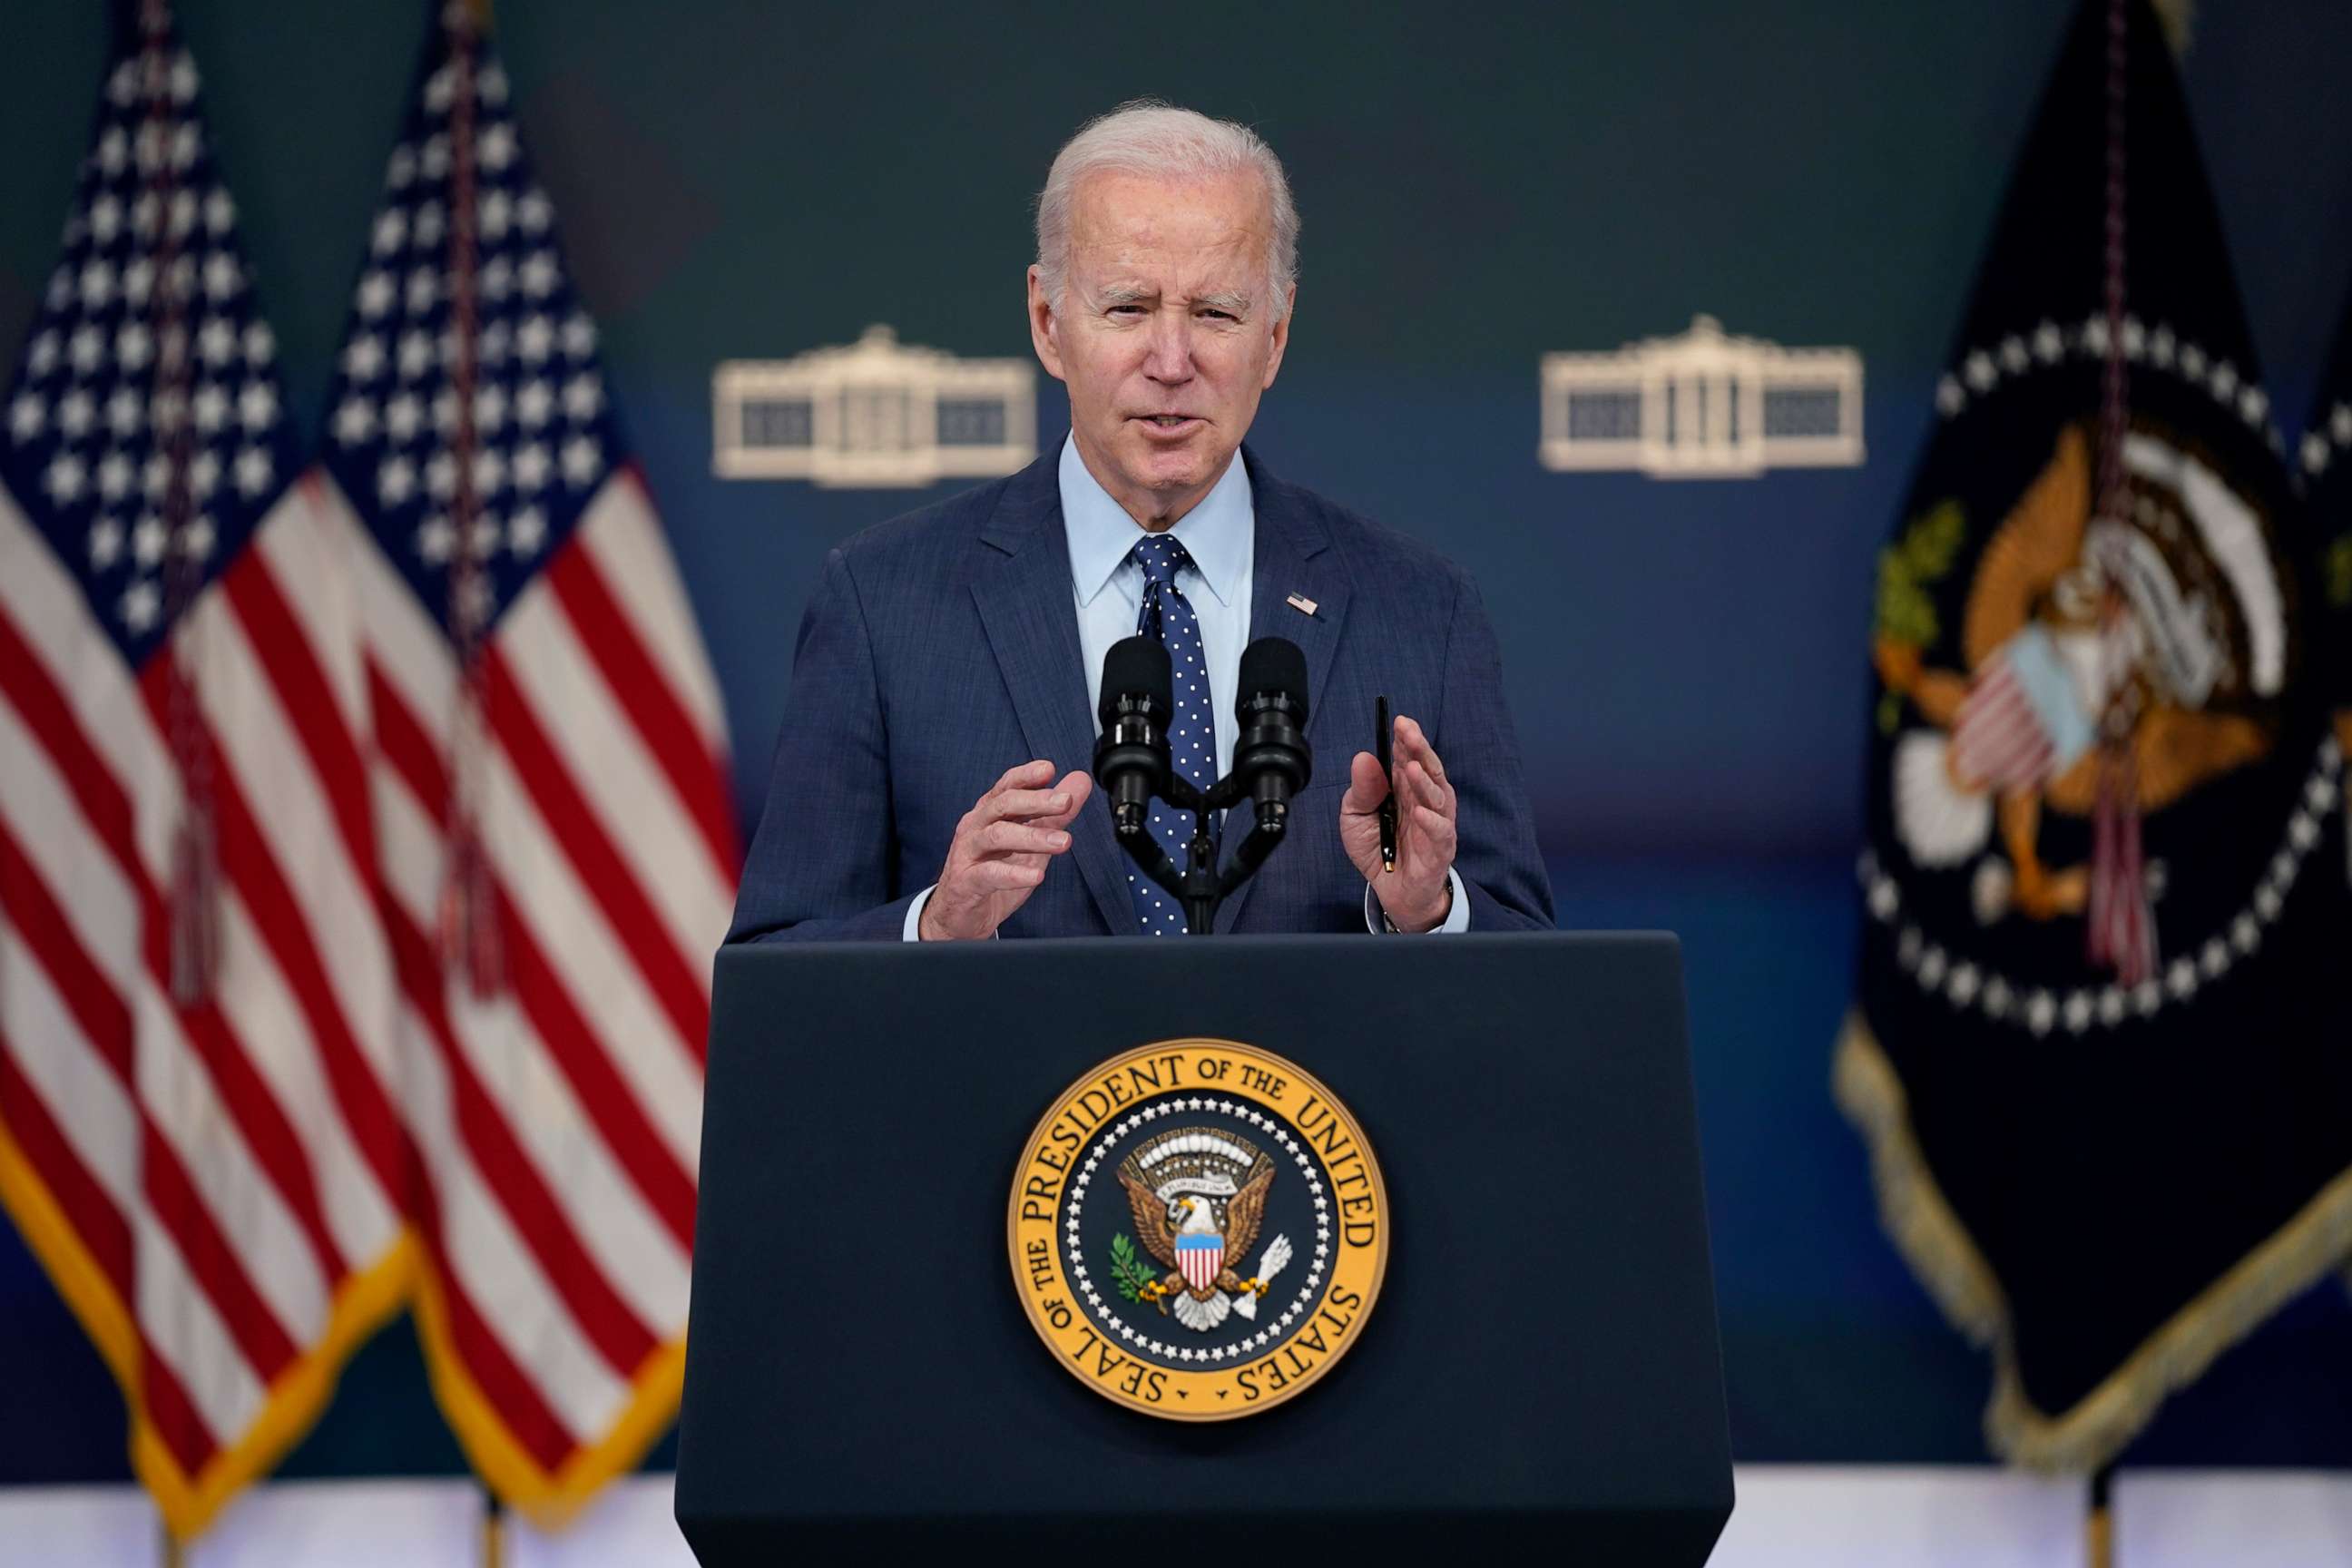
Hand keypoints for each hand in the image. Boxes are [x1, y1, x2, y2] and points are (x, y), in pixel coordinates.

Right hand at [919, 760, 1093, 939]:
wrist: (960, 914)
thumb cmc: (994, 872)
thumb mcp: (1030, 842)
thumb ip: (1054, 813)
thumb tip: (1080, 781)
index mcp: (990, 813)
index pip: (1006, 786)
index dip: (1026, 776)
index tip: (1048, 769)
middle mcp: (976, 827)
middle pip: (1002, 805)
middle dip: (1035, 800)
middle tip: (1065, 802)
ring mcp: (968, 853)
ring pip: (997, 835)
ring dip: (1032, 836)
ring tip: (1064, 841)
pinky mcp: (966, 882)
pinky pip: (989, 874)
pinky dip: (1014, 874)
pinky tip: (1036, 875)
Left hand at [1340, 714, 1455, 932]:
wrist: (1391, 891)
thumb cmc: (1378, 849)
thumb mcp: (1355, 817)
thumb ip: (1361, 790)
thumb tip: (1364, 758)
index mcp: (1404, 788)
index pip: (1408, 756)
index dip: (1405, 739)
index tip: (1398, 721)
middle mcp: (1424, 800)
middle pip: (1427, 768)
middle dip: (1419, 748)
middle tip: (1408, 731)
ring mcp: (1435, 822)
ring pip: (1438, 795)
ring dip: (1424, 781)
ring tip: (1410, 767)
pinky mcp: (1440, 848)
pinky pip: (1441, 832)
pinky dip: (1432, 821)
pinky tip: (1420, 811)